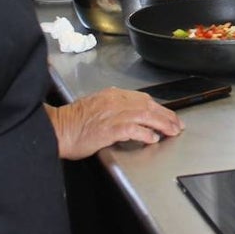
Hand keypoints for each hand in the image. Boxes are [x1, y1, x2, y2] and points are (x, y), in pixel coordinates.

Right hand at [47, 88, 183, 159]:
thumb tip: (129, 116)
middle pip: (148, 105)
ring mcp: (113, 114)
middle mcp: (115, 101)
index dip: (159, 108)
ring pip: (145, 115)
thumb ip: (113, 108)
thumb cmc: (73, 122)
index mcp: (112, 95)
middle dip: (166, 115)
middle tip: (177, 125)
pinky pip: (134, 129)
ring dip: (162, 124)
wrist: (57, 129)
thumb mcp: (95, 107)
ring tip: (172, 131)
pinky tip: (153, 138)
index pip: (142, 99)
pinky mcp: (110, 129)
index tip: (168, 115)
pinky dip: (145, 133)